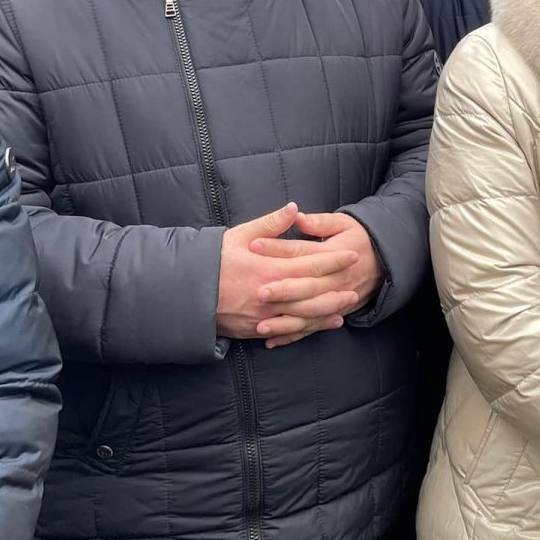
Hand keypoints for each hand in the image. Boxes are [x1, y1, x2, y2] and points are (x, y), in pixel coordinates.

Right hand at [216, 203, 358, 343]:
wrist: (183, 293)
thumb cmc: (212, 260)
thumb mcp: (240, 235)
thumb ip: (270, 224)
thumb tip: (293, 208)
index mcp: (270, 268)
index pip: (311, 264)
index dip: (334, 260)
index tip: (353, 254)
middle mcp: (271, 294)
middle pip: (314, 294)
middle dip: (336, 289)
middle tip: (356, 286)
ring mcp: (265, 315)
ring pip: (305, 316)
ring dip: (328, 311)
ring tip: (345, 306)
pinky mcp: (256, 329)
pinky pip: (288, 330)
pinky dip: (308, 328)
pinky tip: (321, 325)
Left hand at [247, 210, 383, 344]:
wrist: (385, 261)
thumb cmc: (359, 238)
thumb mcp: (343, 223)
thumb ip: (319, 222)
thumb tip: (296, 216)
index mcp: (333, 253)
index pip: (301, 251)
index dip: (277, 248)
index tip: (253, 246)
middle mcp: (335, 279)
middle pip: (305, 286)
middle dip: (282, 291)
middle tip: (258, 293)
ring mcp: (336, 299)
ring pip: (308, 313)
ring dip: (285, 322)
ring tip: (260, 326)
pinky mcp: (336, 313)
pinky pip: (312, 327)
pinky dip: (292, 336)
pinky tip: (272, 341)